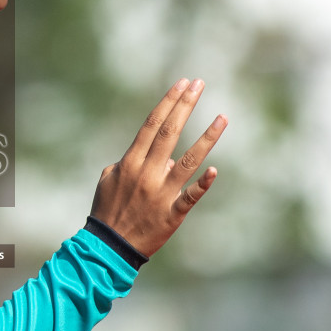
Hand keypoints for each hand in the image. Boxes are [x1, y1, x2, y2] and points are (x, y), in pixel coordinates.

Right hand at [89, 78, 226, 258]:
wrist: (108, 246)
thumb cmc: (107, 210)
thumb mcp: (109, 180)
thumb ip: (130, 163)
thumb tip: (159, 157)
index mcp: (130, 162)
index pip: (152, 124)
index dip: (168, 102)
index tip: (182, 83)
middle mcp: (146, 173)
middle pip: (169, 133)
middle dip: (185, 105)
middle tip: (199, 84)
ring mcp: (160, 193)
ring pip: (188, 160)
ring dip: (207, 138)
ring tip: (223, 118)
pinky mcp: (172, 214)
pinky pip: (190, 197)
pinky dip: (202, 184)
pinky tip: (215, 171)